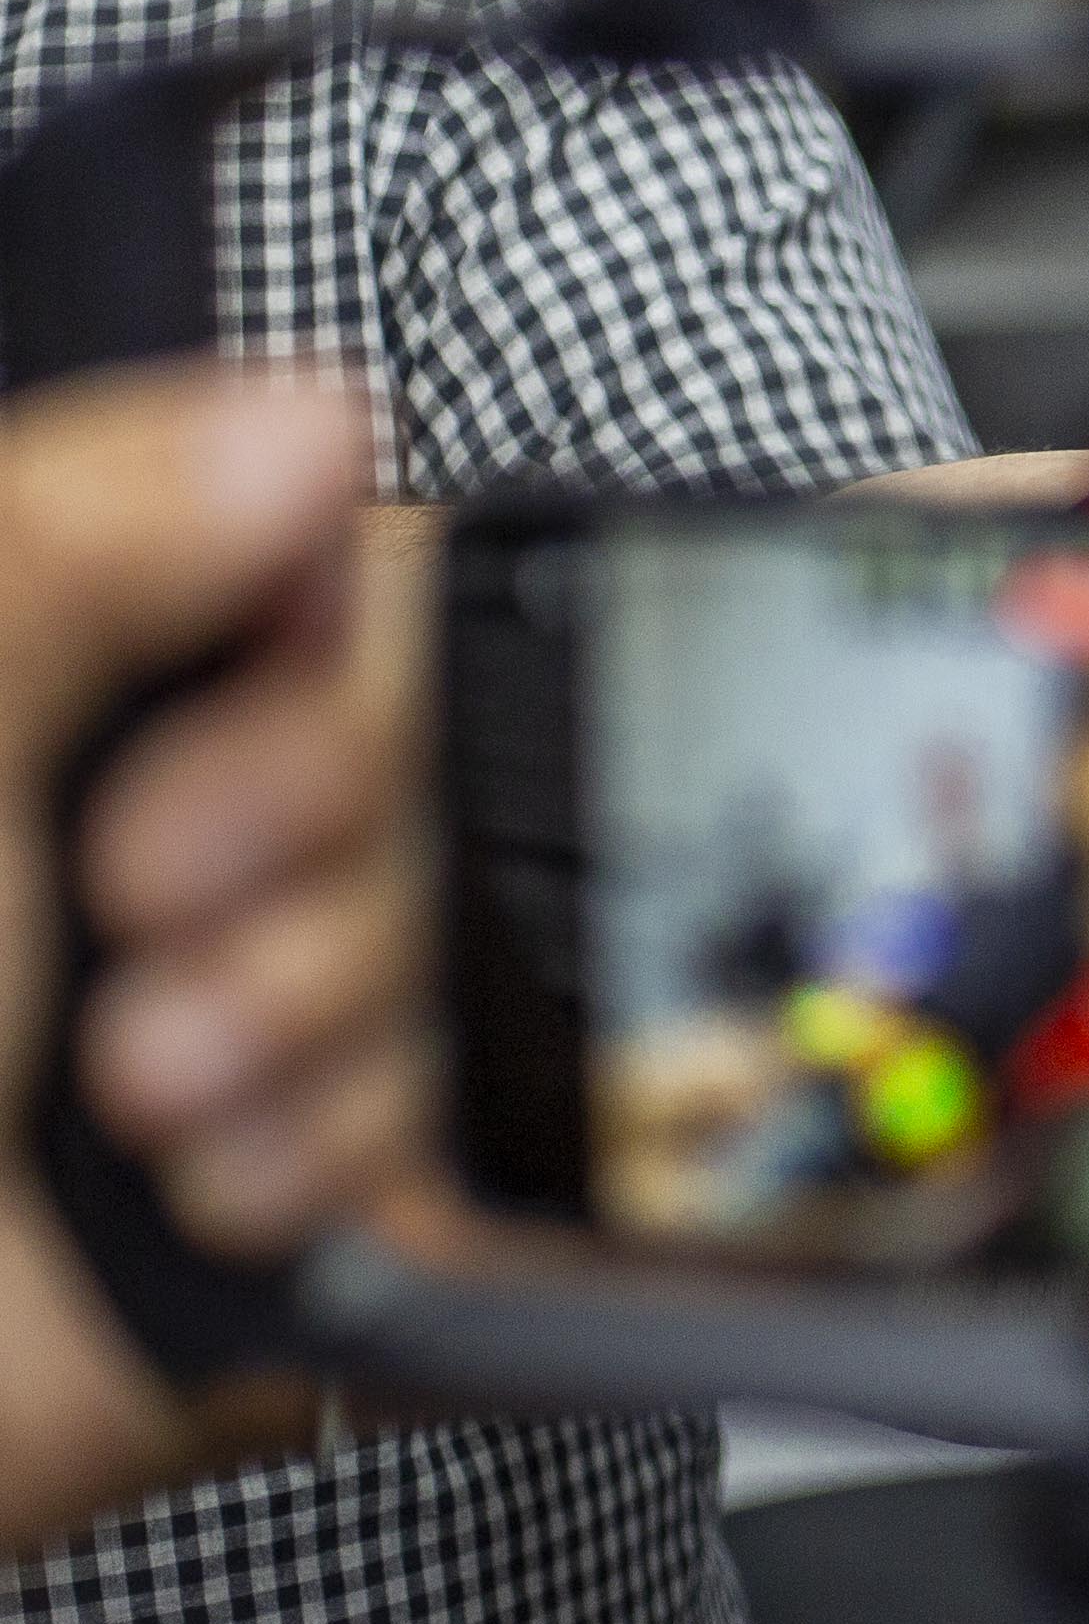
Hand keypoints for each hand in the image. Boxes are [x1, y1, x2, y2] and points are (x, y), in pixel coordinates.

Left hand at [0, 366, 423, 1550]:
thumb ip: (71, 544)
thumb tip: (311, 417)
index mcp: (97, 710)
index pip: (355, 596)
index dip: (329, 684)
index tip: (188, 769)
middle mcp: (194, 843)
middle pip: (446, 779)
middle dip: (312, 878)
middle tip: (133, 932)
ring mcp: (272, 1024)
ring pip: (477, 965)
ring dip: (318, 1048)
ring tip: (144, 1109)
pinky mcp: (327, 1206)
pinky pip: (482, 1150)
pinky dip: (368, 1184)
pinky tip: (224, 1199)